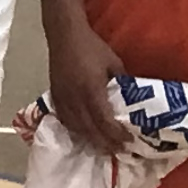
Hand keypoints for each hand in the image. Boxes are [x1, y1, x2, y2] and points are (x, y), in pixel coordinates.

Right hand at [35, 18, 128, 156]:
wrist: (65, 35)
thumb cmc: (92, 47)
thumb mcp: (114, 63)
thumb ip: (122, 83)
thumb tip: (131, 99)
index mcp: (92, 90)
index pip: (105, 122)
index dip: (117, 136)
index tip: (128, 143)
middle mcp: (76, 99)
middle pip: (90, 130)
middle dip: (105, 144)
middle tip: (118, 152)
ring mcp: (63, 99)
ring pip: (76, 128)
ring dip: (90, 141)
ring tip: (103, 147)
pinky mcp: (55, 97)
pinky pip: (65, 121)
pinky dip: (76, 131)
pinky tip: (84, 134)